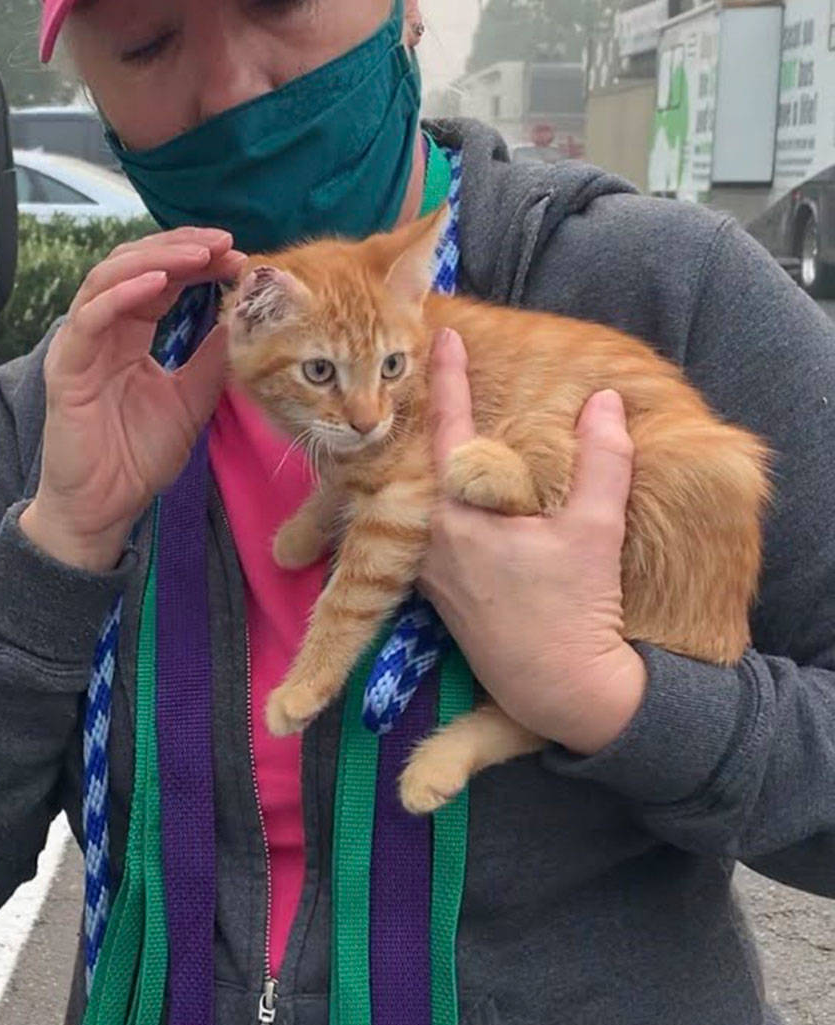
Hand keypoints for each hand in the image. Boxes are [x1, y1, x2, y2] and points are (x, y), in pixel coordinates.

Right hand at [20, 229, 244, 571]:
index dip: (197, 262)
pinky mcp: (65, 368)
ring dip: (156, 259)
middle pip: (134, 265)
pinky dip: (121, 294)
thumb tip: (245, 320)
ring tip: (198, 255)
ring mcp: (80, 345)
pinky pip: (89, 318)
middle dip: (180, 248)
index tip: (239, 257)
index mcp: (129, 334)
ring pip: (109, 277)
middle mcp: (102, 330)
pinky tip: (158, 284)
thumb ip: (213, 358)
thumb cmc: (137, 458)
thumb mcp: (192, 399)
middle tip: (224, 243)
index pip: (161, 279)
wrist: (103, 508)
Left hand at [417, 328, 647, 754]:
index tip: (442, 335)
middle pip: (419, 460)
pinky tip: (444, 487)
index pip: (448, 427)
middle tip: (419, 365)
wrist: (561, 689)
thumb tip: (606, 400)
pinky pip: (425, 529)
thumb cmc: (578, 611)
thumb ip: (603, 459)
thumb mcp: (597, 529)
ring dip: (422, 459)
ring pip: (418, 497)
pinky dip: (431, 498)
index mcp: (459, 514)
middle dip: (422, 412)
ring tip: (427, 417)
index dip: (448, 376)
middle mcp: (431, 537)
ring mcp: (430, 566)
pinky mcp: (437, 590)